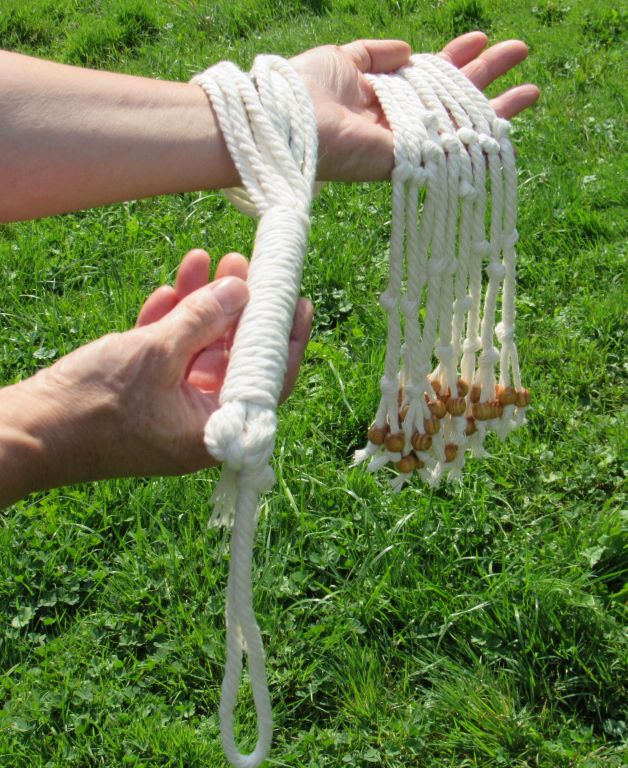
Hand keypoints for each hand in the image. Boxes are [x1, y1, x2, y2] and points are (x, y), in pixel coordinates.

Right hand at [0, 250, 311, 504]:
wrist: (29, 432)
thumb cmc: (92, 405)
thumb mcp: (155, 353)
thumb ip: (203, 320)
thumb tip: (241, 290)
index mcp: (216, 429)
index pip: (268, 382)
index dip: (284, 338)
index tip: (295, 300)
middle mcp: (201, 421)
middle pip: (234, 359)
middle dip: (237, 309)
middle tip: (243, 265)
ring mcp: (173, 407)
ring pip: (200, 350)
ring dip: (202, 307)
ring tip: (206, 260)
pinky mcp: (147, 394)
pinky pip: (171, 356)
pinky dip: (172, 325)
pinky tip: (170, 290)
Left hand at [291, 32, 540, 181]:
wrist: (286, 122)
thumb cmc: (306, 89)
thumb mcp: (344, 57)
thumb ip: (377, 53)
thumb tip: (410, 49)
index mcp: (382, 95)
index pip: (428, 76)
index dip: (455, 57)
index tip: (480, 37)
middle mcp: (397, 120)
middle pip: (451, 97)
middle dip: (486, 74)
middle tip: (521, 52)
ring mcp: (404, 143)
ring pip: (458, 124)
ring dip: (496, 107)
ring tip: (532, 89)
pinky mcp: (405, 161)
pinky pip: (448, 152)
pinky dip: (477, 142)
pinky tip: (505, 130)